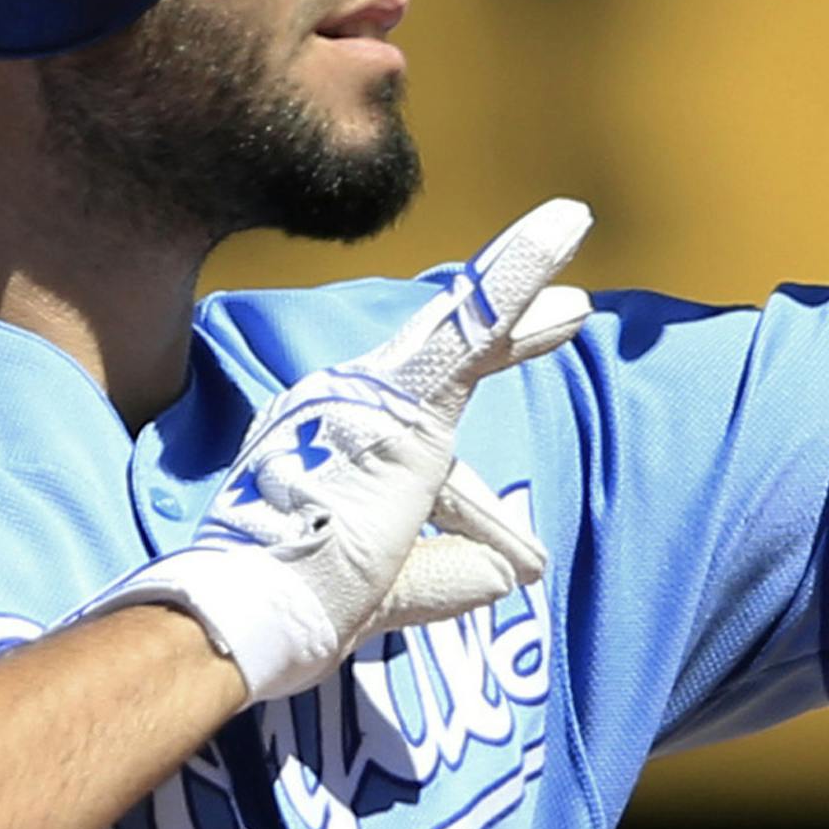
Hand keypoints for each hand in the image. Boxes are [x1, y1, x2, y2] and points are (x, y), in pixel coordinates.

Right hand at [98, 198, 592, 703]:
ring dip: (520, 287)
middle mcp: (344, 409)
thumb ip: (440, 575)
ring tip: (573, 235)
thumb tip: (501, 574)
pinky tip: (564, 225)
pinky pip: (475, 323)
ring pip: (462, 330)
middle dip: (512, 336)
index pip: (419, 452)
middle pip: (446, 365)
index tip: (523, 552)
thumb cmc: (302, 604)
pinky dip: (519, 271)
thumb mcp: (389, 591)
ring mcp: (369, 396)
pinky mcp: (403, 395)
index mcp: (334, 452)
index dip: (477, 504)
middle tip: (569, 309)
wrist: (255, 602)